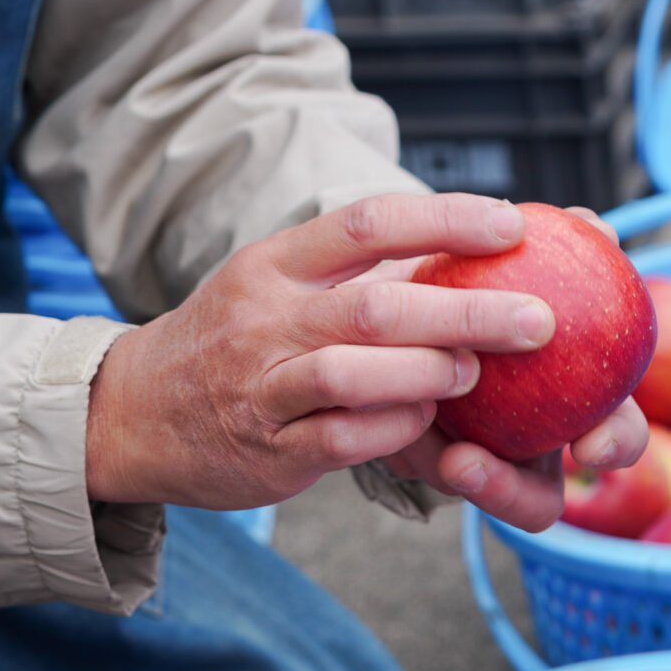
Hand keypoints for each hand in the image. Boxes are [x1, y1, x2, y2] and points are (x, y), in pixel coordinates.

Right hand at [84, 194, 647, 532]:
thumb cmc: (232, 342)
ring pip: (351, 372)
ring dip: (427, 372)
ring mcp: (264, 387)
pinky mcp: (270, 450)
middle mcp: (266, 319)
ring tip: (476, 371)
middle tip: (537, 320)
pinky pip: (342, 439)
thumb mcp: (275, 286)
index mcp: (275, 264)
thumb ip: (356, 274)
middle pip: (375, 305)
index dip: (445, 220)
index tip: (514, 225)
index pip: (367, 224)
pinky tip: (430, 426)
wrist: (133, 413)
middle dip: (466, 310)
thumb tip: (467, 254)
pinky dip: (395, 430)